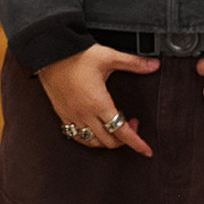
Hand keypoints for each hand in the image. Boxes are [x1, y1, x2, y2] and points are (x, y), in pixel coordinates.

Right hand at [37, 44, 159, 156]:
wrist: (49, 52)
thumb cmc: (76, 54)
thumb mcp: (108, 56)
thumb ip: (133, 63)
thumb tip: (153, 65)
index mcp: (98, 103)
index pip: (122, 132)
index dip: (137, 143)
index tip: (146, 150)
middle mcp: (84, 114)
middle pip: (109, 141)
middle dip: (125, 139)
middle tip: (132, 123)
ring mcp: (72, 116)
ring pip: (92, 142)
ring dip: (107, 140)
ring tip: (114, 126)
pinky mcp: (62, 114)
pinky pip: (76, 136)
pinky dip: (88, 138)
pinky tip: (94, 130)